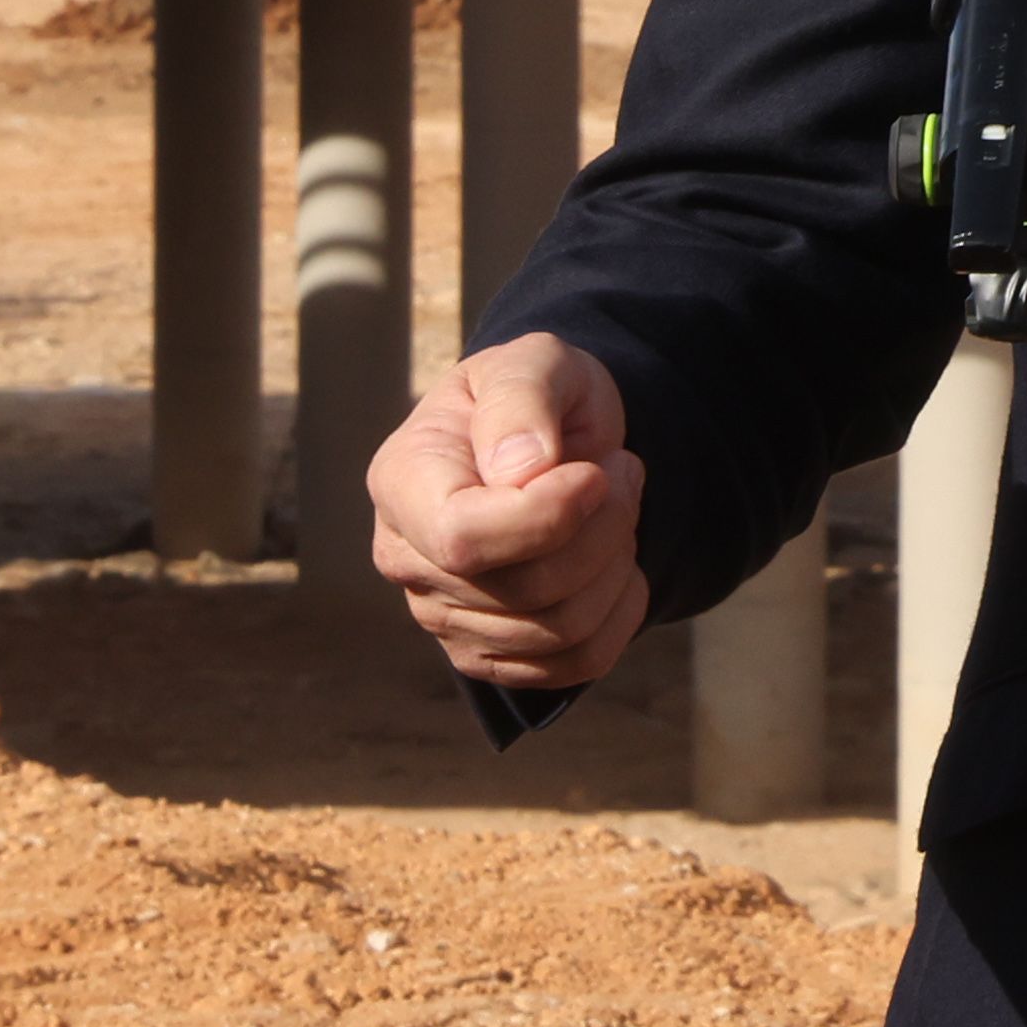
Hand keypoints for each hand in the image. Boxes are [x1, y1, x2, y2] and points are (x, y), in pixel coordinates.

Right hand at [368, 337, 647, 689]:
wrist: (548, 440)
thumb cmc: (533, 397)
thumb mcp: (533, 362)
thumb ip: (522, 399)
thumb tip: (520, 471)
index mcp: (401, 483)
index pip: (463, 538)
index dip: (545, 518)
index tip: (598, 472)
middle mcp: (407, 560)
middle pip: (525, 590)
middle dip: (603, 530)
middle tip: (624, 472)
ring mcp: (442, 617)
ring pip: (559, 631)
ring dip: (616, 565)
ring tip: (615, 508)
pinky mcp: (488, 654)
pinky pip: (577, 664)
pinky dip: (620, 614)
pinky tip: (619, 564)